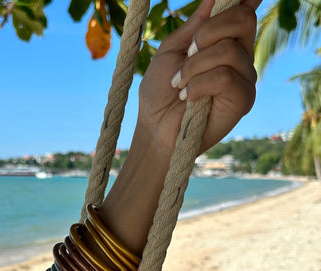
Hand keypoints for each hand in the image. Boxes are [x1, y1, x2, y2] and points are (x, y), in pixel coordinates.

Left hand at [136, 0, 259, 163]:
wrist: (155, 130)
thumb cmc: (160, 92)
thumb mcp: (174, 50)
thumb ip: (196, 23)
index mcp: (225, 41)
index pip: (243, 10)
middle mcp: (241, 56)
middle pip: (243, 19)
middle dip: (207, 33)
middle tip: (187, 54)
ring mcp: (244, 78)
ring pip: (228, 51)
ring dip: (194, 66)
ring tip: (180, 84)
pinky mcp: (243, 100)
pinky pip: (225, 77)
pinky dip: (199, 85)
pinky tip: (188, 98)